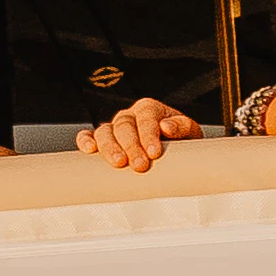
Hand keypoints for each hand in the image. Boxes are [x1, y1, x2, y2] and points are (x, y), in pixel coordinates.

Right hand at [79, 98, 200, 171]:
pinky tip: (89, 150)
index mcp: (150, 109)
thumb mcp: (190, 132)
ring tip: (118, 164)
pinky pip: (89, 136)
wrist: (174, 150)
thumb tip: (166, 127)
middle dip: (132, 146)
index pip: (146, 118)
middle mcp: (129, 115)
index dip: (149, 135)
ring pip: (105, 131)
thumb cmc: (181, 141)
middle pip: (125, 126)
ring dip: (110, 147)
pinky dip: (86, 141)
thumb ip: (182, 127)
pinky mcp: (102, 140)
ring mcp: (114, 127)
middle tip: (140, 166)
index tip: (154, 153)